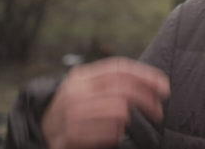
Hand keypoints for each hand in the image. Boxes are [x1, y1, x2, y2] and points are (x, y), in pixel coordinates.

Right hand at [41, 57, 169, 148]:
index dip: (145, 75)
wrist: (40, 130)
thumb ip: (110, 82)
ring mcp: (72, 114)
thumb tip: (151, 84)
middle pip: (122, 89)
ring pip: (118, 112)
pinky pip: (107, 133)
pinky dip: (116, 134)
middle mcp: (76, 92)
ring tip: (128, 123)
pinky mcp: (70, 135)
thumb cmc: (73, 108)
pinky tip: (115, 135)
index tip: (164, 86)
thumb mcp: (86, 88)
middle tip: (159, 110)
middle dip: (146, 99)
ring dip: (129, 119)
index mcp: (81, 76)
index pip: (119, 69)